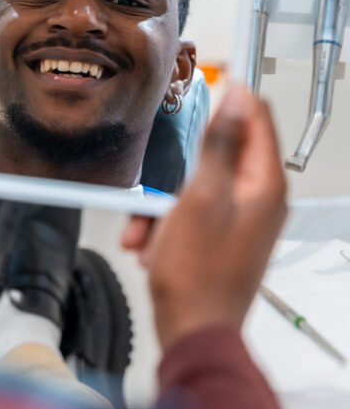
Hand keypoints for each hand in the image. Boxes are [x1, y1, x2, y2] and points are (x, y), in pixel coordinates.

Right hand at [121, 85, 286, 349]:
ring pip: (195, 183)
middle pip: (218, 152)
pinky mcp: (220, 235)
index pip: (256, 116)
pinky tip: (148, 243)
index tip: (205, 79)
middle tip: (159, 177)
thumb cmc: (197, 275)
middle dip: (178, 164)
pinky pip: (188, 211)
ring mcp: (240, 218)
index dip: (230, 94)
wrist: (193, 329)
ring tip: (146, 228)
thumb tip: (238, 99)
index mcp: (262, 184)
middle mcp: (258, 198)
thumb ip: (219, 145)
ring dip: (163, 201)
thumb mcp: (200, 197)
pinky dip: (164, 223)